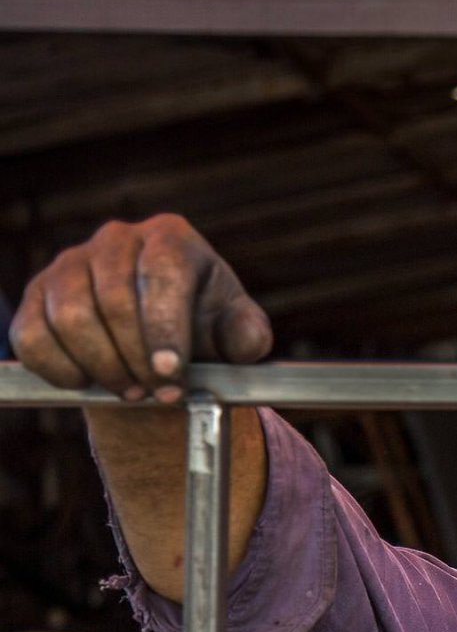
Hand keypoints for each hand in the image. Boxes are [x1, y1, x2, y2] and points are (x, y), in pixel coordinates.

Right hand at [10, 214, 271, 401]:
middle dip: (137, 358)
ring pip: (71, 319)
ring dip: (103, 367)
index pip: (162, 274)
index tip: (170, 373)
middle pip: (114, 300)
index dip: (164, 328)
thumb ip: (247, 335)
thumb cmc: (203, 324)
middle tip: (158, 394)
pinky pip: (33, 336)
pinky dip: (61, 370)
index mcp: (171, 237)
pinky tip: (90, 383)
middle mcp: (117, 239)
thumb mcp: (235, 329)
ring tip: (133, 391)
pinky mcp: (37, 294)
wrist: (159, 334)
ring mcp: (70, 263)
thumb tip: (245, 341)